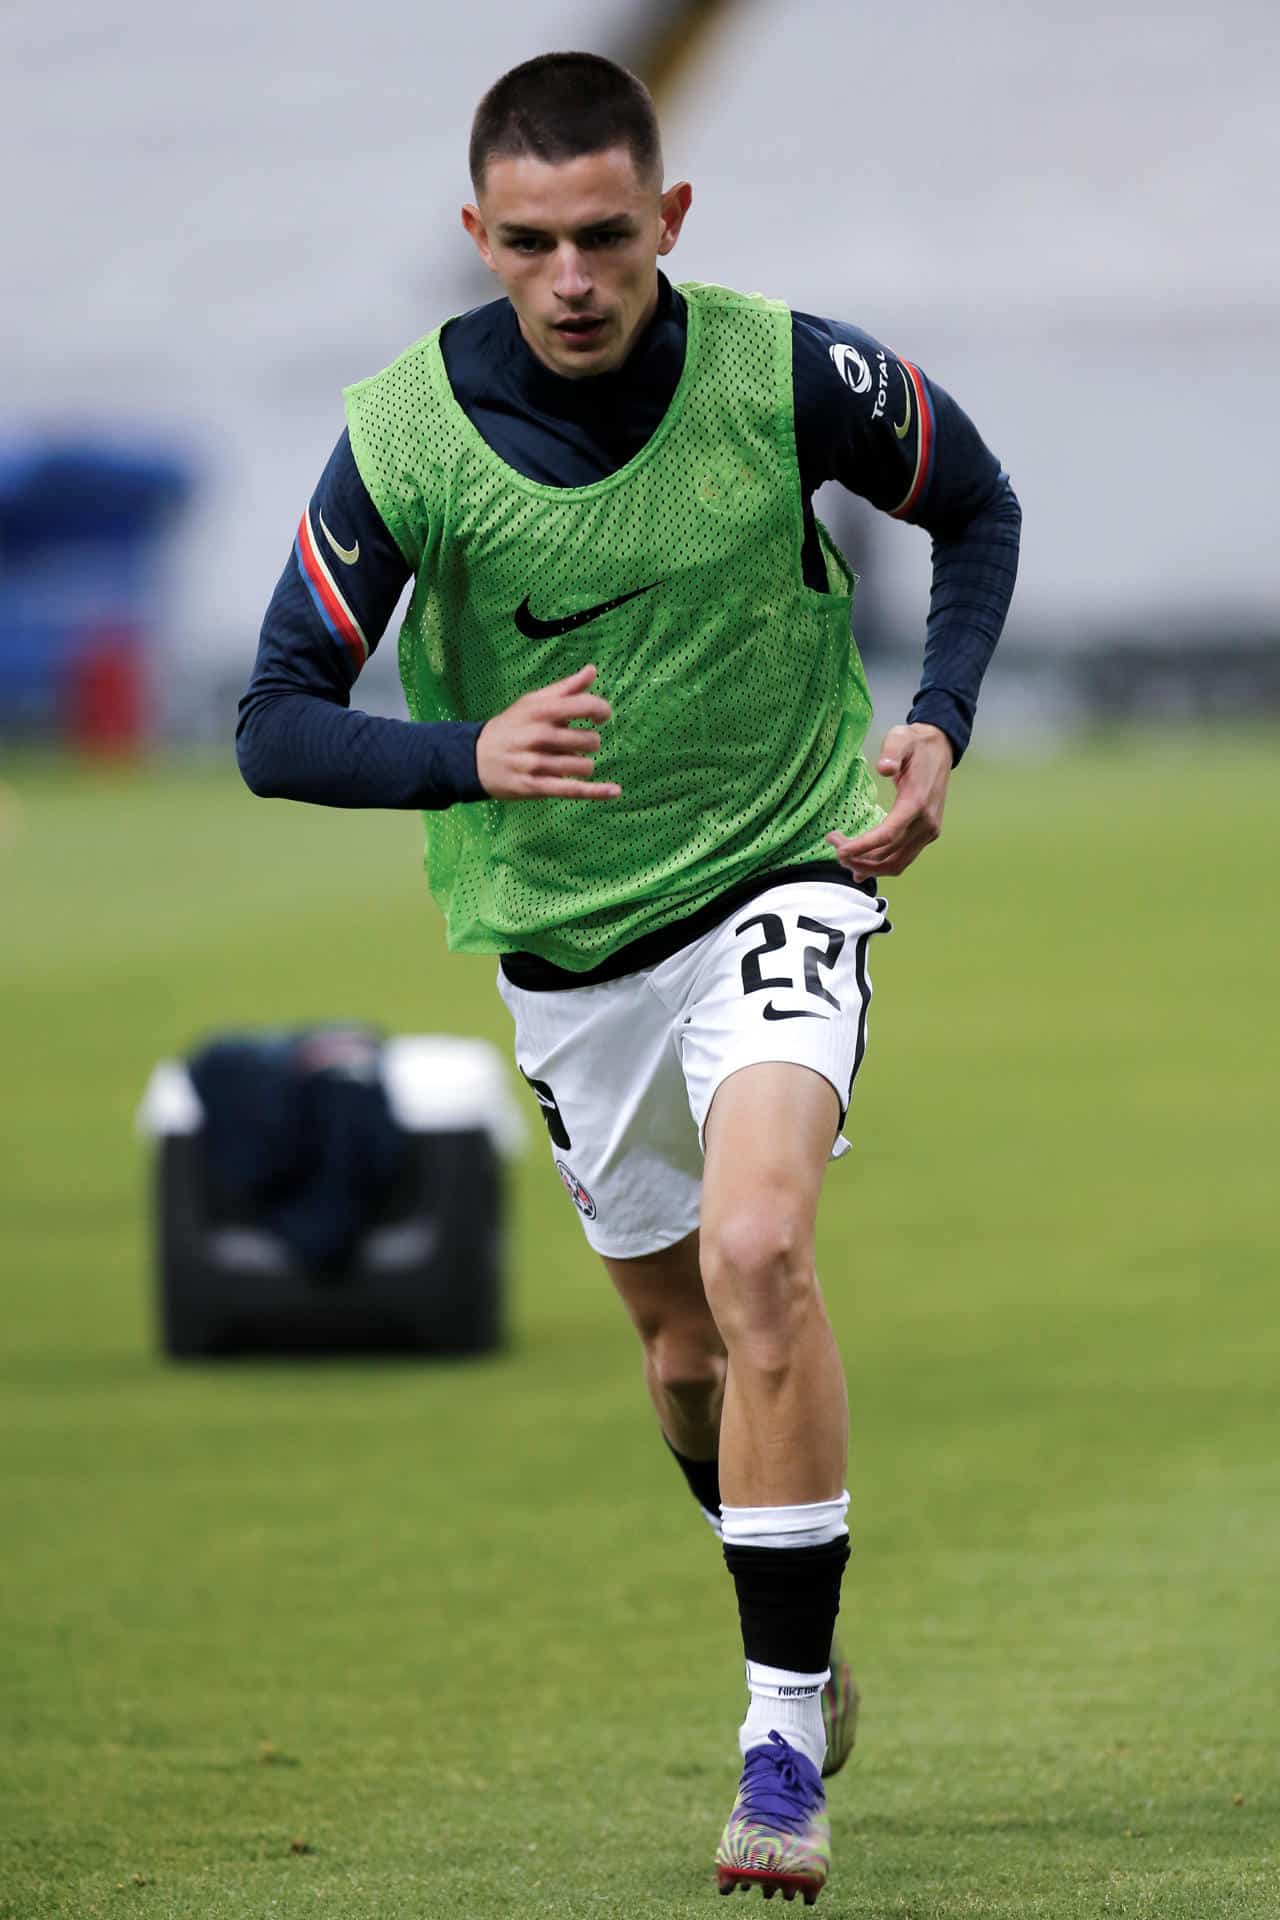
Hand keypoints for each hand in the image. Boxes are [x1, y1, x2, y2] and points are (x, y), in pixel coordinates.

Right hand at [476, 664, 619, 801]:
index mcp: (539, 711)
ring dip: (583, 764)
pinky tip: (615, 791)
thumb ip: (565, 689)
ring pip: (583, 766)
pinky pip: (573, 790)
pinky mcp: (535, 787)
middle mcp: (538, 736)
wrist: (475, 758)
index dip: (601, 710)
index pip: (584, 706)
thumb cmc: (511, 727)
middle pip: (588, 740)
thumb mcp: (532, 703)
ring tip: (568, 761)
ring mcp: (535, 763)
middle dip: (590, 742)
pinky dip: (597, 792)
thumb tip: (592, 671)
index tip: (601, 716)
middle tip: (577, 742)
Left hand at [826, 722, 952, 880]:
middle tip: (834, 847)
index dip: (862, 847)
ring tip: (843, 856)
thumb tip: (884, 768)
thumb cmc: (915, 744)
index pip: (888, 835)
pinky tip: (861, 868)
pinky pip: (902, 859)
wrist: (940, 748)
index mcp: (917, 803)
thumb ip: (892, 753)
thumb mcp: (901, 738)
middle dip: (859, 859)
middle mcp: (926, 824)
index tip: (839, 849)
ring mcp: (928, 832)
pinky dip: (881, 866)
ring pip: (896, 864)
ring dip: (868, 866)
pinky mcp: (926, 834)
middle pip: (889, 856)